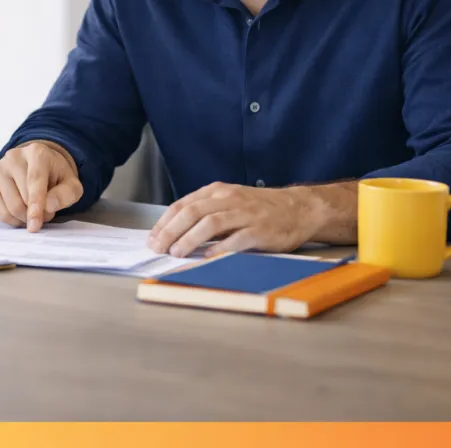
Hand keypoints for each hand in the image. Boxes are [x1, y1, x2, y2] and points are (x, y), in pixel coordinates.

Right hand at [0, 140, 83, 231]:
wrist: (38, 165)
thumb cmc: (55, 176)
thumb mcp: (71, 184)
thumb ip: (66, 194)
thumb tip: (48, 206)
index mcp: (36, 152)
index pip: (34, 180)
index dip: (36, 204)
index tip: (35, 223)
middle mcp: (13, 157)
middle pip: (22, 199)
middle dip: (37, 214)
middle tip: (47, 212)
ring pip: (10, 207)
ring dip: (26, 218)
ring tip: (35, 211)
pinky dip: (13, 220)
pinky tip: (22, 213)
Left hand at [147, 182, 322, 257]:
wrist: (298, 208)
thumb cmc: (258, 208)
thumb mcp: (229, 203)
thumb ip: (205, 214)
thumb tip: (174, 234)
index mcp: (217, 191)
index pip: (183, 204)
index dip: (164, 222)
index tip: (152, 238)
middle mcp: (229, 199)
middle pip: (192, 212)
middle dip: (171, 231)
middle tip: (158, 247)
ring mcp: (245, 213)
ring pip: (210, 223)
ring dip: (190, 239)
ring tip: (176, 252)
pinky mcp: (260, 230)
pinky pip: (235, 239)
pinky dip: (218, 249)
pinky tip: (206, 258)